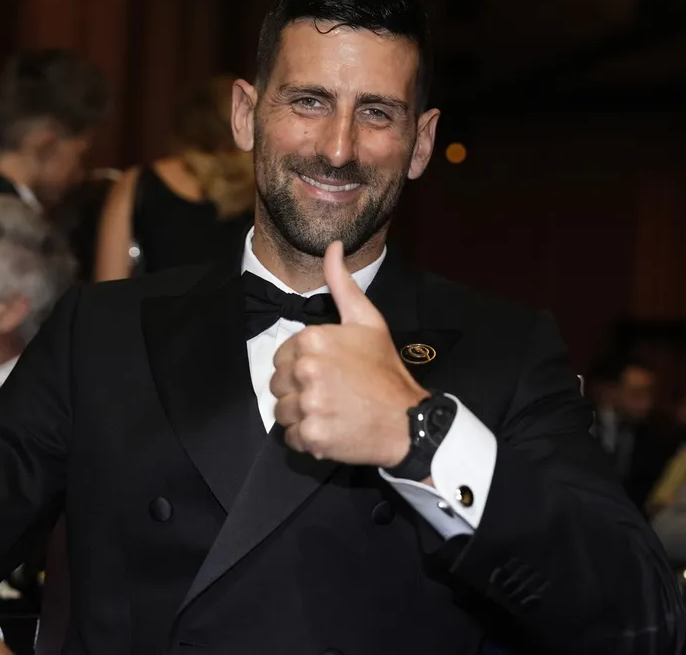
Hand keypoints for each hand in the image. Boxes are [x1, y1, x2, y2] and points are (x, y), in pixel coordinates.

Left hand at [271, 241, 427, 466]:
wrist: (407, 419)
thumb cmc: (385, 369)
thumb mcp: (367, 320)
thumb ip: (342, 284)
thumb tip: (332, 246)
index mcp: (313, 339)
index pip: (281, 357)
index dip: (301, 366)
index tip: (328, 373)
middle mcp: (306, 369)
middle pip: (277, 385)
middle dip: (298, 391)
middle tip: (330, 394)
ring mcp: (309, 404)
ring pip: (281, 412)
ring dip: (300, 416)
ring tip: (330, 411)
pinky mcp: (312, 435)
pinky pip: (291, 438)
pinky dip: (307, 439)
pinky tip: (331, 429)